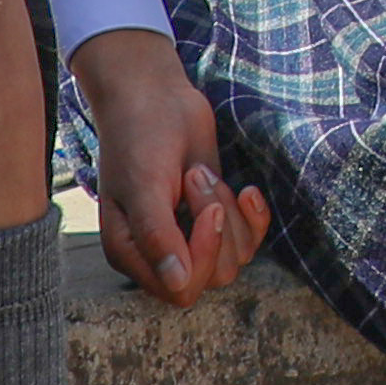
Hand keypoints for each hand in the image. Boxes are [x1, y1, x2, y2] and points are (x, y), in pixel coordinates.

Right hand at [68, 26, 273, 303]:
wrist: (156, 96)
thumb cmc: (139, 135)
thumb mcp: (143, 184)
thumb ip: (157, 236)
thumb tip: (177, 284)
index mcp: (130, 252)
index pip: (180, 288)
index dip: (203, 255)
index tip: (208, 208)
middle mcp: (160, 253)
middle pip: (213, 275)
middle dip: (218, 225)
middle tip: (196, 175)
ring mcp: (190, 237)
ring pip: (235, 257)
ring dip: (230, 211)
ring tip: (201, 171)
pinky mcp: (216, 218)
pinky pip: (250, 238)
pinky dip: (254, 214)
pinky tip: (248, 188)